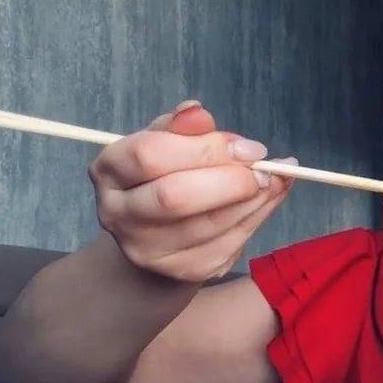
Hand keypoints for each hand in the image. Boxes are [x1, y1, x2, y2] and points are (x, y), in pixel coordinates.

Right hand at [89, 100, 293, 282]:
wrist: (159, 234)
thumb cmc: (165, 175)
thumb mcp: (168, 141)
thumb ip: (183, 127)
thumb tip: (198, 112)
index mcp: (109, 171)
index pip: (150, 155)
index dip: (206, 149)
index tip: (247, 147)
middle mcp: (119, 214)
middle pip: (176, 196)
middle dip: (230, 180)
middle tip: (263, 169)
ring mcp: (149, 249)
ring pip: (210, 224)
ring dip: (254, 199)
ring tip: (273, 180)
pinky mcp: (184, 269)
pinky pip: (230, 242)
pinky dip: (258, 216)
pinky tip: (268, 199)